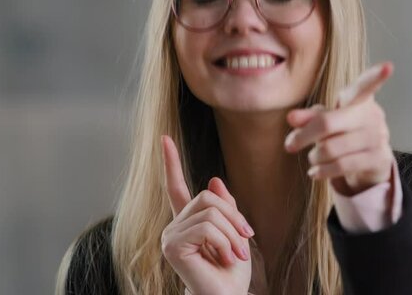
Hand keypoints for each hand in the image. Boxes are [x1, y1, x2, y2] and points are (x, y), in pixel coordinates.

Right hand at [160, 135, 252, 294]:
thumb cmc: (232, 272)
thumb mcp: (236, 233)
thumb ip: (225, 208)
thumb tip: (213, 180)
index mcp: (188, 221)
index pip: (176, 186)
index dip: (171, 163)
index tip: (165, 139)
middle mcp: (174, 225)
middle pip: (208, 197)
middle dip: (234, 216)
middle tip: (246, 237)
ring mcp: (171, 236)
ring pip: (210, 212)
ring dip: (232, 233)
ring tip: (237, 254)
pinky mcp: (173, 246)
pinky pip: (207, 228)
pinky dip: (225, 242)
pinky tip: (228, 258)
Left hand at [284, 62, 394, 194]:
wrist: (371, 160)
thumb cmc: (345, 132)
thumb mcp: (327, 120)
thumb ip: (309, 117)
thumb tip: (291, 118)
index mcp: (358, 99)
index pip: (365, 86)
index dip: (376, 77)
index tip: (387, 67)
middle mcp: (371, 116)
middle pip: (327, 123)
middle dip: (303, 136)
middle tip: (290, 145)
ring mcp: (377, 137)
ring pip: (331, 149)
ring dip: (314, 157)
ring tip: (313, 158)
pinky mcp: (378, 158)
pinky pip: (341, 166)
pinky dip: (322, 171)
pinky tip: (315, 173)